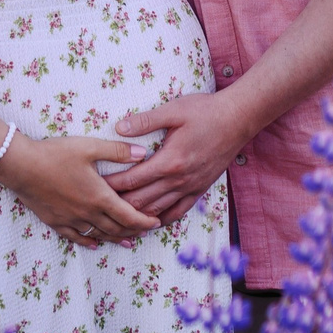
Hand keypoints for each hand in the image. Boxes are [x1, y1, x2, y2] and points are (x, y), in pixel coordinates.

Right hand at [0, 135, 160, 247]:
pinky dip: (89, 242)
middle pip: (116, 228)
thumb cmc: (55, 154)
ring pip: (99, 235)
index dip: (145, 221)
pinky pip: (76, 237)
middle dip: (134, 231)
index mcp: (99, 197)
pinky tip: (95, 244)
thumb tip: (143, 153)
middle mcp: (88, 213)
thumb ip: (117, 151)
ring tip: (127, 241)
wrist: (21, 166)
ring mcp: (71, 220)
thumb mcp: (89, 147)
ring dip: (115, 238)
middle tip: (146, 231)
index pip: (129, 216)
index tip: (156, 222)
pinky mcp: (56, 222)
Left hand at [108, 90, 253, 223]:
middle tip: (99, 205)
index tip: (94, 187)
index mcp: (169, 161)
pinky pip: (177, 212)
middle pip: (141, 201)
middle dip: (118, 204)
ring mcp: (190, 187)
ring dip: (136, 216)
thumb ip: (145, 120)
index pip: (133, 180)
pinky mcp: (199, 190)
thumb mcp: (174, 110)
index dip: (111, 186)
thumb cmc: (205, 111)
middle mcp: (179, 180)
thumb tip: (118, 128)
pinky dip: (161, 219)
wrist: (238, 120)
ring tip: (117, 218)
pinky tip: (149, 222)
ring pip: (157, 211)